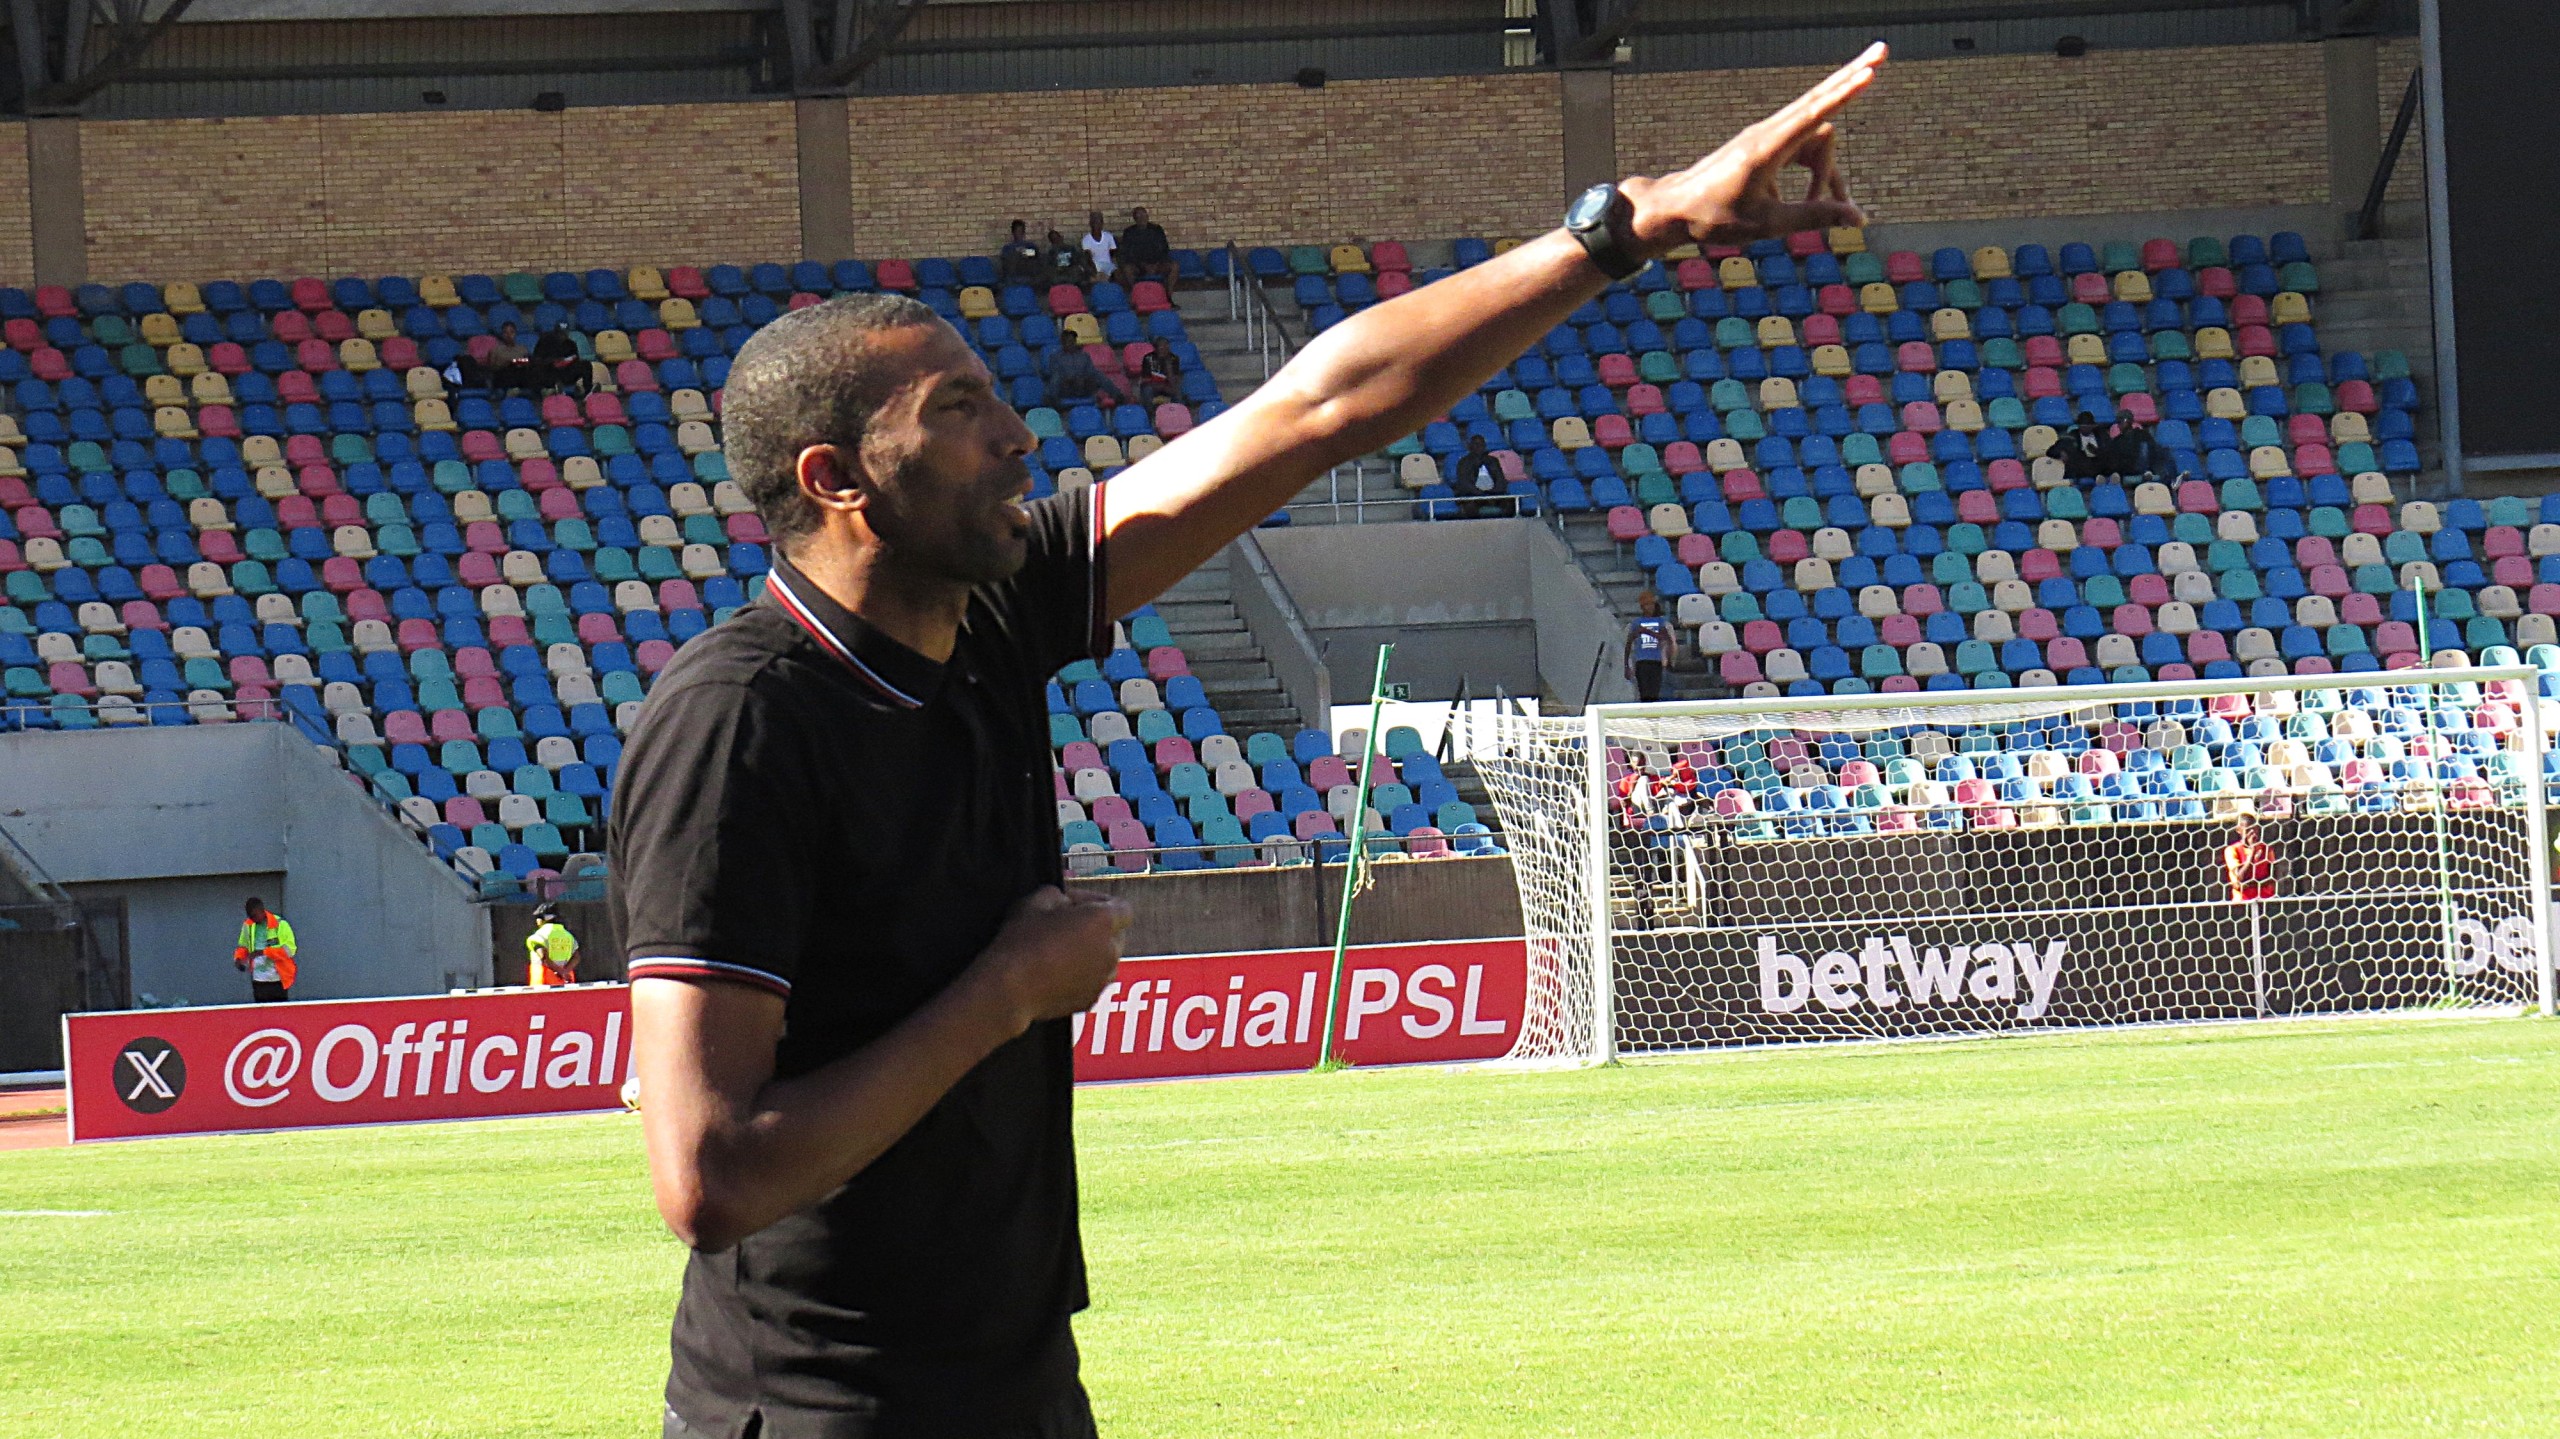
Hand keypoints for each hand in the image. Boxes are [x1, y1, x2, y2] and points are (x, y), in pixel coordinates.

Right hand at [974, 885, 1130, 1029]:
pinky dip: (1082, 974)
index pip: (1121, 907)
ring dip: (1090, 952)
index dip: (1097, 902)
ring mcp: (1103, 978)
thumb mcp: (1036, 900)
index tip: (1075, 903)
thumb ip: (1060, 895)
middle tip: (1065, 925)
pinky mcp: (1091, 998)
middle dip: (1096, 927)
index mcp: (1103, 921)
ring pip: (1106, 958)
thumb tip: (1064, 903)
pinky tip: (1056, 971)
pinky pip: (1094, 980)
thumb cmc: (1021, 943)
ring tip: (1059, 950)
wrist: (1009, 989)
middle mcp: (1111, 950)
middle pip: (1116, 933)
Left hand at [1622, 42, 1885, 252]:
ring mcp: (1767, 135)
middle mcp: (1768, 133)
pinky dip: (1817, 171)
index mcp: (1766, 149)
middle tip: (1883, 51)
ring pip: (1815, 136)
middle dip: (1853, 77)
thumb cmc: (1714, 218)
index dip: (1844, 94)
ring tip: (1838, 208)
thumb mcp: (1768, 224)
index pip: (1814, 114)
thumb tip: (1859, 218)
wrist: (1675, 208)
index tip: (1868, 73)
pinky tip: (1819, 197)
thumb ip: (1815, 217)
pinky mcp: (1766, 144)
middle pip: (1819, 98)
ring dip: (1830, 172)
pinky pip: (1803, 146)